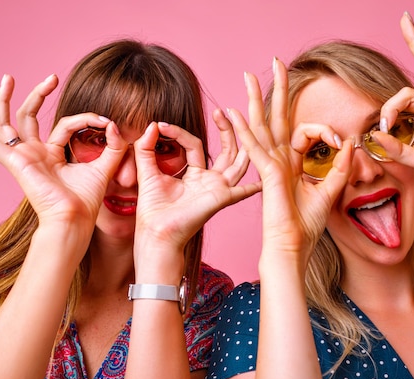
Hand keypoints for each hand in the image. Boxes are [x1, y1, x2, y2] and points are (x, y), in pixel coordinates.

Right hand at [0, 74, 127, 229]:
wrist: (73, 217)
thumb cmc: (86, 199)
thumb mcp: (104, 166)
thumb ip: (113, 145)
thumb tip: (113, 123)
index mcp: (52, 154)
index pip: (65, 124)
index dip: (85, 118)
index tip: (105, 121)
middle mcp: (34, 153)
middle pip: (29, 116)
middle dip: (38, 94)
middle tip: (52, 76)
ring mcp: (22, 156)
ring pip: (7, 122)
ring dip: (5, 99)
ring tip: (8, 77)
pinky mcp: (14, 161)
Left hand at [132, 110, 259, 249]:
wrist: (156, 233)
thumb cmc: (152, 209)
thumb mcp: (146, 171)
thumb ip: (146, 148)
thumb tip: (151, 125)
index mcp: (195, 175)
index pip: (195, 144)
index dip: (178, 132)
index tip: (160, 125)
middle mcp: (211, 181)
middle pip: (227, 150)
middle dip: (227, 130)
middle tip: (222, 111)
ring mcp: (218, 189)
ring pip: (238, 161)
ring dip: (240, 141)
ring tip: (238, 120)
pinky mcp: (221, 198)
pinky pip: (243, 191)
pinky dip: (255, 186)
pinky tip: (267, 179)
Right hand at [228, 59, 351, 261]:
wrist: (294, 247)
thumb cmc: (307, 226)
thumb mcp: (330, 191)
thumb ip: (339, 167)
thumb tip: (350, 144)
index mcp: (292, 164)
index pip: (305, 132)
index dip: (325, 130)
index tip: (342, 141)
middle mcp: (279, 161)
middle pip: (277, 118)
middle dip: (277, 89)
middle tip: (275, 62)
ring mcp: (270, 166)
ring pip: (262, 125)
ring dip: (255, 99)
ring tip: (248, 75)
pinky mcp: (267, 174)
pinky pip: (255, 147)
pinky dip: (244, 130)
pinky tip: (233, 112)